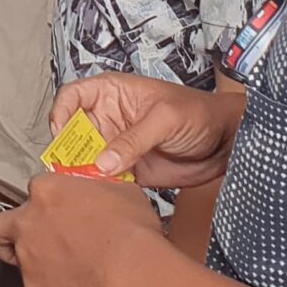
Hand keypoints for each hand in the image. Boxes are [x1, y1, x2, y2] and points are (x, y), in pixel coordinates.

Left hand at [0, 170, 170, 286]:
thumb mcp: (121, 192)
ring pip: (20, 263)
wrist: (132, 275)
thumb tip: (101, 194)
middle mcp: (28, 225)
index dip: (48, 199)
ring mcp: (29, 261)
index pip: (35, 190)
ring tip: (70, 268)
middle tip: (14, 236)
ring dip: (40, 264)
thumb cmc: (131, 234)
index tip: (58, 206)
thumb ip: (97, 190)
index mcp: (46, 193)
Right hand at [53, 73, 244, 185]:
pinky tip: (104, 193)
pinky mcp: (128, 170)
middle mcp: (110, 119)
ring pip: (85, 159)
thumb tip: (103, 161)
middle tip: (71, 167)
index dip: (62, 113)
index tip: (62, 133)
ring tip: (86, 184)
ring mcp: (117, 146)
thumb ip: (133, 139)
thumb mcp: (165, 118)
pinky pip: (103, 179)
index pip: (72, 96)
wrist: (225, 143)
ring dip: (81, 172)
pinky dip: (99, 187)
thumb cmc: (199, 113)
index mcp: (113, 93)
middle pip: (74, 132)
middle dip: (68, 150)